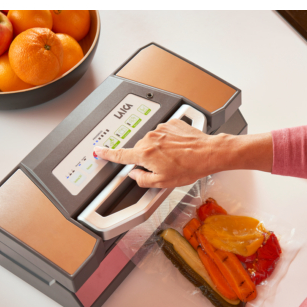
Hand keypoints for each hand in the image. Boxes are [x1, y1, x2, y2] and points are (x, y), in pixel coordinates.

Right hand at [94, 119, 220, 187]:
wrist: (208, 153)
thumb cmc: (189, 167)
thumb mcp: (163, 182)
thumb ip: (142, 180)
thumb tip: (135, 175)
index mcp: (144, 154)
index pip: (120, 155)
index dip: (107, 154)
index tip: (98, 150)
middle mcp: (150, 139)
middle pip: (140, 150)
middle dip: (148, 158)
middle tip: (164, 166)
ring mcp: (160, 130)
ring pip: (153, 142)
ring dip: (160, 149)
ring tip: (176, 158)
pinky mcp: (171, 124)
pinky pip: (164, 133)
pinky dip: (169, 141)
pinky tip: (180, 149)